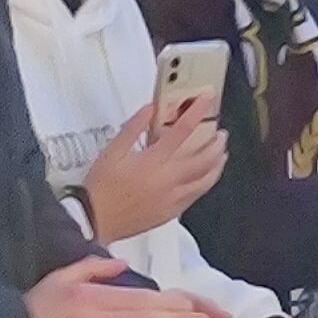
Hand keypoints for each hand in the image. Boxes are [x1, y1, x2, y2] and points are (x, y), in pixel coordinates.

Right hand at [86, 91, 225, 242]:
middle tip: (220, 133)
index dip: (198, 110)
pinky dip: (205, 183)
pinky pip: (196, 196)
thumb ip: (133, 127)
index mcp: (155, 160)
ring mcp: (173, 197)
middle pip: (204, 156)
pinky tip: (206, 179)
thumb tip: (148, 110)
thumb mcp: (112, 151)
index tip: (206, 98)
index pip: (183, 129)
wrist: (95, 219)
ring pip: (206, 179)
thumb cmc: (101, 188)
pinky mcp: (172, 212)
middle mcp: (169, 178)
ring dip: (217, 164)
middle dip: (216, 141)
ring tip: (221, 154)